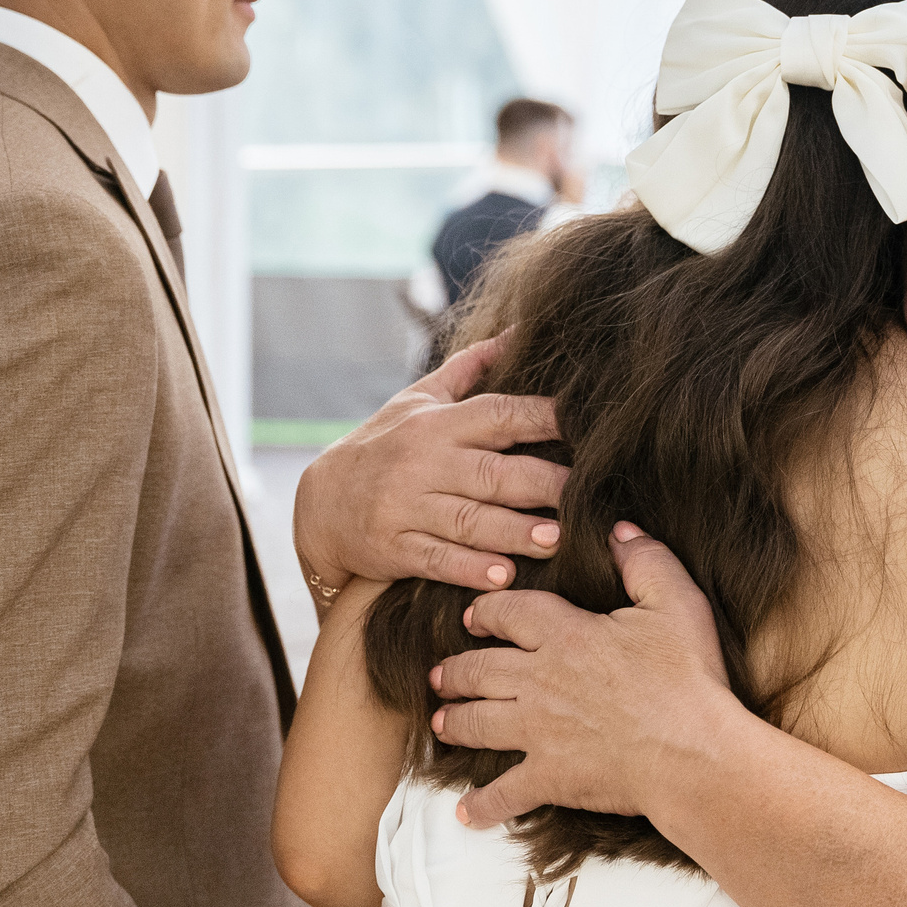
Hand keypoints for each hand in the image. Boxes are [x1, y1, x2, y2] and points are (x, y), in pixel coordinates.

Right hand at [291, 334, 568, 598]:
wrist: (320, 504)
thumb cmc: (385, 445)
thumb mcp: (419, 400)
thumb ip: (470, 368)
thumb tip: (518, 329)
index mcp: (439, 424)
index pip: (497, 414)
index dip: (542, 417)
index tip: (586, 422)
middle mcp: (424, 462)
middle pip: (492, 472)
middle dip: (542, 483)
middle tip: (586, 495)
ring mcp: (407, 507)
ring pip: (469, 520)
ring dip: (514, 530)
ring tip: (556, 539)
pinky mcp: (394, 548)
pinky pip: (436, 559)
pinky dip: (469, 569)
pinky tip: (502, 576)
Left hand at [431, 524, 736, 825]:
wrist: (693, 754)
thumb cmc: (688, 679)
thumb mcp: (677, 603)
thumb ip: (645, 561)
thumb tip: (619, 529)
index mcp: (566, 635)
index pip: (510, 612)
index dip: (488, 610)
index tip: (474, 615)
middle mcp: (539, 680)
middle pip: (480, 669)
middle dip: (456, 670)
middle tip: (440, 674)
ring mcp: (539, 732)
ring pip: (478, 723)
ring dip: (455, 722)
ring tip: (442, 722)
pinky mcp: (549, 777)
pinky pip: (504, 793)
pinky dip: (482, 805)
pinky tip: (465, 812)